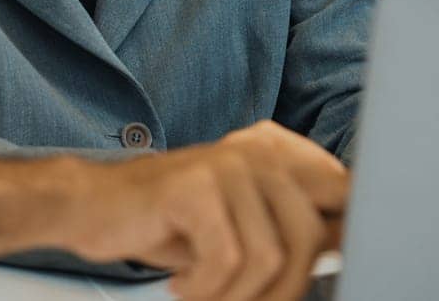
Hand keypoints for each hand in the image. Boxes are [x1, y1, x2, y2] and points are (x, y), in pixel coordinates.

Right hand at [0, 121, 347, 300]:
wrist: (88, 207)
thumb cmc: (165, 224)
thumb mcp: (237, 227)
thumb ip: (288, 231)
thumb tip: (347, 247)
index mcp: (276, 157)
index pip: (342, 192)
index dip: (349, 234)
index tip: (346, 262)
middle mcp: (257, 153)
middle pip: (309, 238)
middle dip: (283, 290)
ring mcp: (227, 164)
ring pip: (269, 257)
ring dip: (237, 297)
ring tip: (204, 297)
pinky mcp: (196, 186)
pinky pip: (228, 259)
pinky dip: (205, 290)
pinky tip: (180, 287)